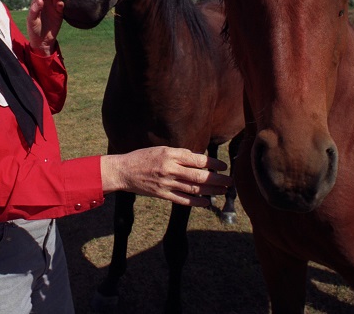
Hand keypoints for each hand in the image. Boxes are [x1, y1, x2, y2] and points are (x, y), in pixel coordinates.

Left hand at [27, 0, 64, 55]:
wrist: (42, 41)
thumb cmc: (34, 30)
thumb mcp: (31, 21)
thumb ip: (34, 10)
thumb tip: (40, 0)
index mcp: (37, 2)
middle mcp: (45, 2)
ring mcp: (53, 7)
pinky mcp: (59, 13)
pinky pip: (61, 5)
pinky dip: (62, 3)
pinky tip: (61, 5)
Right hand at [100, 147, 233, 206]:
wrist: (123, 171)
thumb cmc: (142, 158)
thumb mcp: (161, 149)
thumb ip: (179, 154)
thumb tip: (199, 159)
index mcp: (170, 155)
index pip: (197, 159)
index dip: (213, 164)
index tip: (223, 166)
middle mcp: (170, 169)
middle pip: (199, 175)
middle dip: (217, 179)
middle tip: (230, 181)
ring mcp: (166, 183)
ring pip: (193, 189)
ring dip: (211, 191)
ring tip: (223, 191)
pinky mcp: (162, 195)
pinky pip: (182, 200)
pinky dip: (196, 202)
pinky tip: (207, 203)